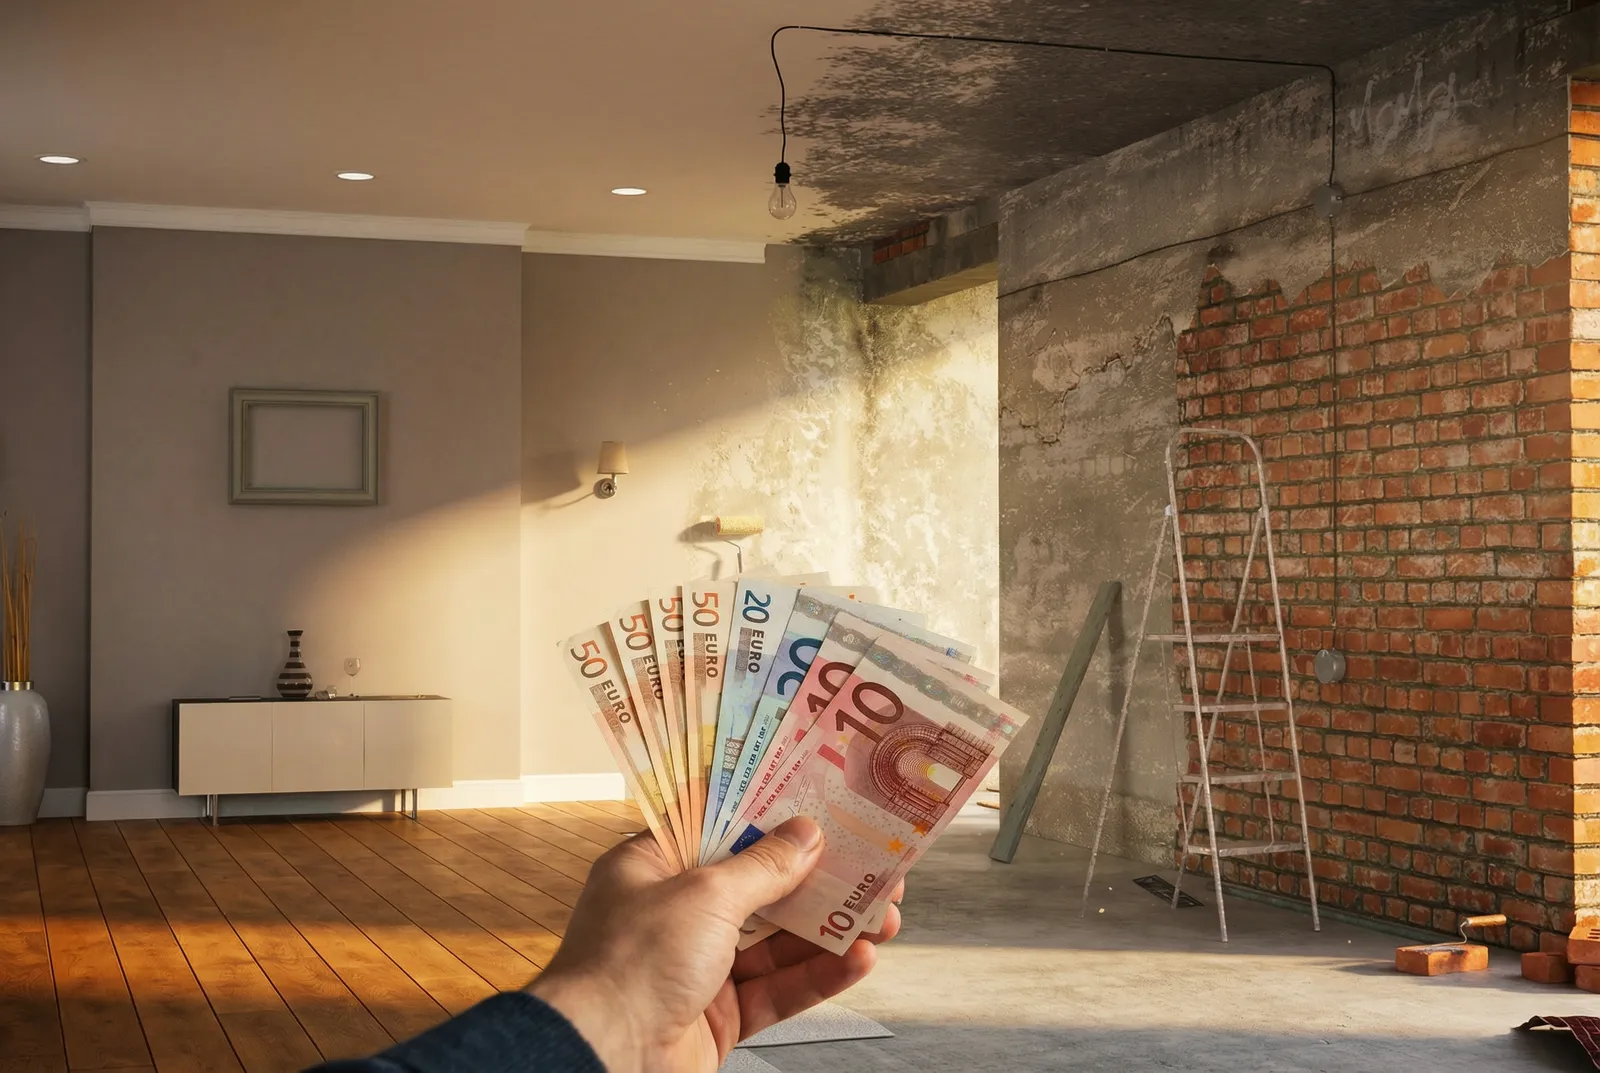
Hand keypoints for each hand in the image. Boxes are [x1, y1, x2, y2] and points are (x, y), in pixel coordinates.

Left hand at [529, 816, 901, 1072]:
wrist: (602, 1059)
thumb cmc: (630, 964)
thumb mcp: (704, 896)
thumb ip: (762, 867)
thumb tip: (806, 834)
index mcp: (651, 868)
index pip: (718, 829)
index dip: (770, 816)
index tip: (819, 803)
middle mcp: (672, 913)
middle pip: (758, 887)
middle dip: (817, 880)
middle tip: (870, 867)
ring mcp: (696, 967)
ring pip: (775, 942)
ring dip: (829, 929)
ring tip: (884, 916)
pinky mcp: (717, 1015)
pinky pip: (776, 990)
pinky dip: (817, 976)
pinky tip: (857, 959)